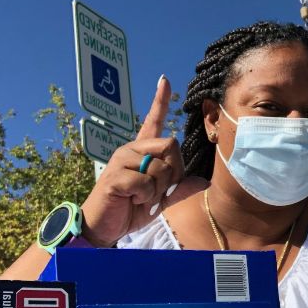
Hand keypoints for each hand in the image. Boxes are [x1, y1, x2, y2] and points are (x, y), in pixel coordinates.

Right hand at [80, 76, 206, 246]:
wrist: (104, 227)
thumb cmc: (130, 209)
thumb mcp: (160, 199)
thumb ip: (179, 188)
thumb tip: (203, 181)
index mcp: (142, 151)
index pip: (152, 121)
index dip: (159, 101)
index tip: (164, 80)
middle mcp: (131, 150)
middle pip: (172, 144)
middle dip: (175, 172)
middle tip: (160, 191)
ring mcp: (121, 160)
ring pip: (161, 167)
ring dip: (159, 190)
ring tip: (142, 198)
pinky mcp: (115, 175)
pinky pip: (146, 183)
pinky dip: (146, 197)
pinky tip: (132, 200)